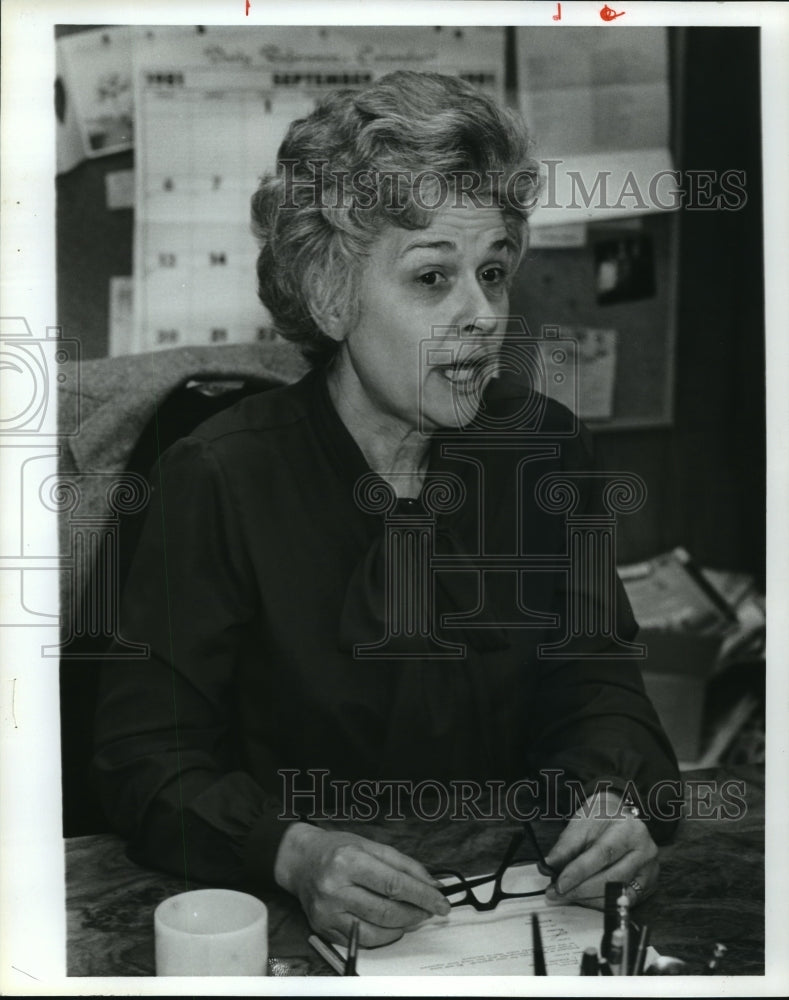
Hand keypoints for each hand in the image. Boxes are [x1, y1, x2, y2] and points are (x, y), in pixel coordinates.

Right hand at [273, 823, 450, 946]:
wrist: (301, 861)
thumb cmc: (336, 849)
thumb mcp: (370, 845)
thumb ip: (402, 864)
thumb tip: (431, 884)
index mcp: (348, 861)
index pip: (394, 884)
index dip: (422, 895)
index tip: (440, 902)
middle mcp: (335, 889)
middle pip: (386, 911)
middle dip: (415, 913)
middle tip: (429, 910)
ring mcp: (328, 913)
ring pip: (375, 932)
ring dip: (402, 927)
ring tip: (412, 916)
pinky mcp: (324, 929)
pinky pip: (360, 941)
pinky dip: (382, 936)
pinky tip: (391, 925)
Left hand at [542, 791, 657, 909]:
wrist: (619, 817)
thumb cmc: (600, 819)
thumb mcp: (580, 824)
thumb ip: (565, 846)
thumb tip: (548, 866)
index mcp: (629, 829)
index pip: (603, 854)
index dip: (580, 871)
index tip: (559, 883)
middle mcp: (645, 850)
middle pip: (612, 878)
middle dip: (581, 889)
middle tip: (556, 893)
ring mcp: (649, 870)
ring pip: (617, 893)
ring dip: (588, 898)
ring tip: (567, 894)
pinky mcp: (648, 886)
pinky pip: (623, 901)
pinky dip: (600, 902)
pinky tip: (585, 898)